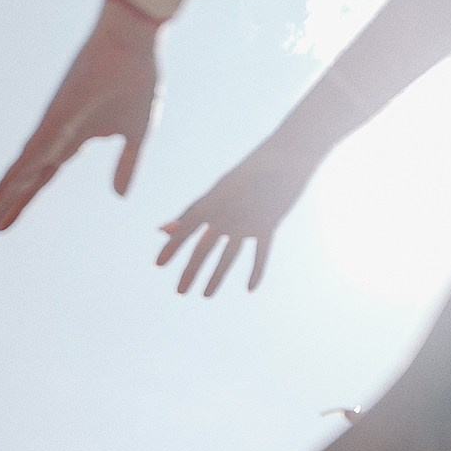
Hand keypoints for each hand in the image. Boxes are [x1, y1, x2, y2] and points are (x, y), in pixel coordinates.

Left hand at [0, 0, 158, 236]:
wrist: (134, 41)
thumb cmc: (137, 78)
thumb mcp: (137, 135)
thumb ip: (126, 166)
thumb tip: (119, 197)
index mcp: (70, 143)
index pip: (39, 182)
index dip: (21, 204)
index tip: (3, 226)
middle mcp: (52, 140)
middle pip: (21, 184)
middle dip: (0, 211)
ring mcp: (49, 132)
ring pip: (17, 176)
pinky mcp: (51, 122)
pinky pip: (26, 158)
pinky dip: (8, 181)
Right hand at [156, 140, 317, 295]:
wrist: (292, 155)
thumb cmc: (257, 168)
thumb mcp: (222, 193)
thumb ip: (192, 213)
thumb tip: (163, 229)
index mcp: (212, 204)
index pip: (186, 229)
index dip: (172, 246)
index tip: (158, 265)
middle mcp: (226, 215)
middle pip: (204, 250)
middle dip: (192, 271)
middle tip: (180, 292)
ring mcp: (246, 222)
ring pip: (228, 256)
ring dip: (217, 276)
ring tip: (206, 295)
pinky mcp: (267, 224)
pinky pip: (261, 253)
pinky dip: (257, 270)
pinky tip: (250, 288)